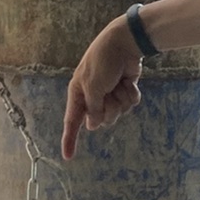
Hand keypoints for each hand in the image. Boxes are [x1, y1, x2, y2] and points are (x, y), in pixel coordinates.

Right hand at [61, 18, 143, 157]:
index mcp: (79, 94)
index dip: (70, 140)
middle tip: (110, 92)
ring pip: (118, 113)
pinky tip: (129, 82)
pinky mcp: (124, 91)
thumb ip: (93, 109)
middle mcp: (93, 97)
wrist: (125, 43)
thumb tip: (92, 125)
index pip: (72, 122)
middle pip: (102, 120)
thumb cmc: (103, 61)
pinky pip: (130, 104)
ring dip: (121, 99)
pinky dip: (131, 94)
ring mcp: (110, 95)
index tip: (68, 157)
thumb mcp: (93, 86)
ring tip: (119, 83)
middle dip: (110, 108)